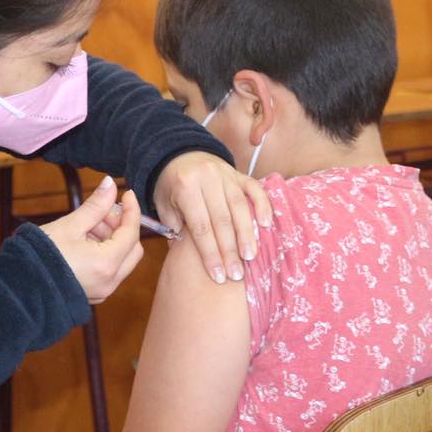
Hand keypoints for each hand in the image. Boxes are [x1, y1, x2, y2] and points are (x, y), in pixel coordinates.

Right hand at [40, 176, 144, 303]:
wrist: (20, 285)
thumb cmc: (40, 255)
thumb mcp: (69, 225)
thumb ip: (95, 206)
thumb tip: (110, 184)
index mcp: (106, 264)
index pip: (131, 232)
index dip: (132, 210)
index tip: (126, 194)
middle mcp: (110, 281)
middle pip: (132, 248)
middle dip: (122, 226)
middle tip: (102, 212)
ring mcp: (103, 291)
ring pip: (122, 260)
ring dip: (112, 239)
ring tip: (88, 225)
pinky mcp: (94, 294)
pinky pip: (110, 270)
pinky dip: (105, 253)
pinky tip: (85, 241)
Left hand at [153, 152, 272, 283]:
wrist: (180, 155)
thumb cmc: (171, 187)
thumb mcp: (165, 207)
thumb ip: (176, 230)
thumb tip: (189, 259)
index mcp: (185, 187)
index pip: (201, 226)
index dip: (210, 253)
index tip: (219, 276)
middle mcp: (207, 178)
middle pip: (222, 220)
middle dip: (230, 250)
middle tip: (236, 274)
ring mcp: (226, 174)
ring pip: (240, 206)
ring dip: (246, 234)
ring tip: (250, 257)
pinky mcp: (239, 173)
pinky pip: (255, 188)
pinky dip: (262, 206)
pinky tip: (266, 225)